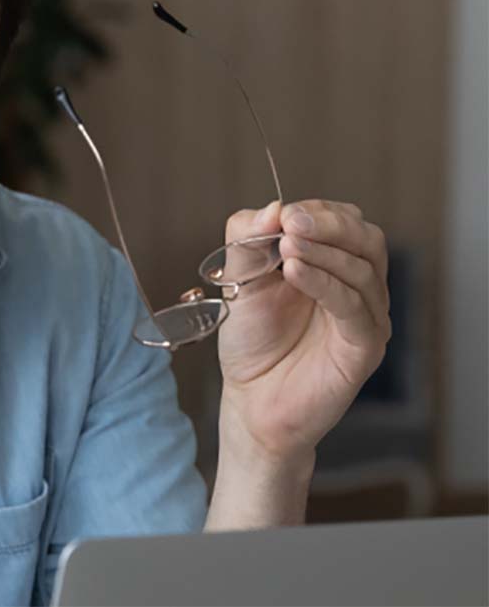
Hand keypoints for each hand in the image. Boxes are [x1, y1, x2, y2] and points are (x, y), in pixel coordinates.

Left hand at [214, 199, 390, 462]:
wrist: (252, 400)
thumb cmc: (251, 339)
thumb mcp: (239, 280)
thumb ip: (248, 241)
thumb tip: (273, 207)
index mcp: (333, 262)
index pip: (343, 220)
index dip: (315, 212)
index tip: (284, 213)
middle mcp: (358, 285)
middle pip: (365, 238)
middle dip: (329, 225)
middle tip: (292, 222)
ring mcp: (366, 315)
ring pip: (363, 269)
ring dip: (323, 252)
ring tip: (287, 246)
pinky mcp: (365, 346)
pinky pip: (354, 307)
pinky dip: (325, 284)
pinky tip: (295, 272)